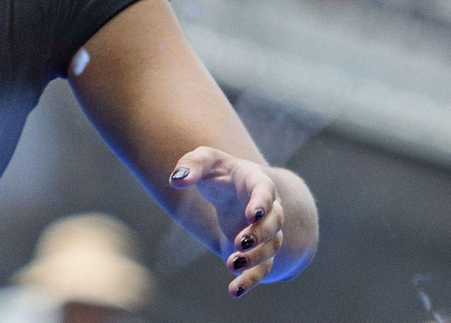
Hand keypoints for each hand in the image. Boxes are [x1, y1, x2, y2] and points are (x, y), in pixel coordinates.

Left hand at [169, 146, 282, 298]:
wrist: (232, 188)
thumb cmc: (218, 171)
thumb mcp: (204, 160)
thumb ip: (191, 165)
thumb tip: (176, 180)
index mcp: (258, 182)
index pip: (266, 191)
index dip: (261, 203)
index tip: (251, 214)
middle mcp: (269, 208)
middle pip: (274, 223)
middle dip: (259, 234)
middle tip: (240, 243)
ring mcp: (266, 231)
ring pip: (271, 247)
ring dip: (255, 258)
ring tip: (232, 264)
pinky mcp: (258, 250)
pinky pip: (262, 268)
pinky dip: (250, 281)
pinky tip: (234, 291)